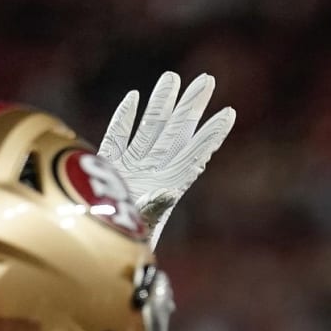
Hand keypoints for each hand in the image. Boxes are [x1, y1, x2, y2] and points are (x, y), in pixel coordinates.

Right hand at [98, 72, 235, 247]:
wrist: (102, 251)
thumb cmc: (129, 249)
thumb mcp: (149, 233)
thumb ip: (158, 213)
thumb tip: (168, 201)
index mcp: (170, 186)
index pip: (195, 154)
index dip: (210, 135)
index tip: (229, 115)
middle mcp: (155, 172)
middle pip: (177, 132)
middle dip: (192, 106)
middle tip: (208, 80)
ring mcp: (132, 166)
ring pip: (150, 127)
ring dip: (162, 104)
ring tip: (174, 78)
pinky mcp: (108, 166)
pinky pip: (118, 136)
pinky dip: (125, 118)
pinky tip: (133, 99)